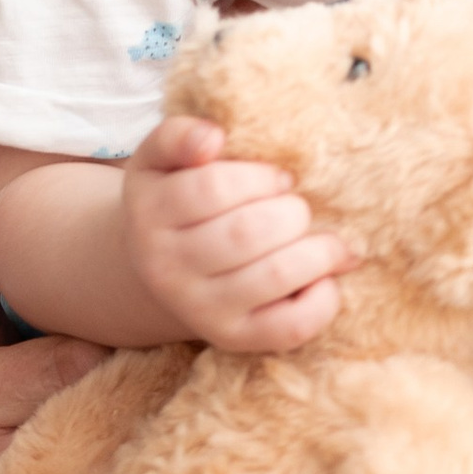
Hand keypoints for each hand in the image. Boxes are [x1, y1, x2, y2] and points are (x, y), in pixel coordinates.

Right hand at [120, 112, 357, 352]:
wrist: (160, 271)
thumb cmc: (177, 200)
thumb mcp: (161, 161)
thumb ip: (179, 136)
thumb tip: (212, 138)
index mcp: (148, 213)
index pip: (212, 187)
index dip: (260, 177)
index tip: (280, 178)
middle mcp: (165, 267)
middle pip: (247, 232)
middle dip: (291, 212)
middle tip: (297, 208)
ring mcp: (199, 308)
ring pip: (274, 275)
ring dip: (318, 250)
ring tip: (324, 239)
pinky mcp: (234, 338)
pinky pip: (290, 325)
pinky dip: (324, 299)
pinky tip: (324, 277)